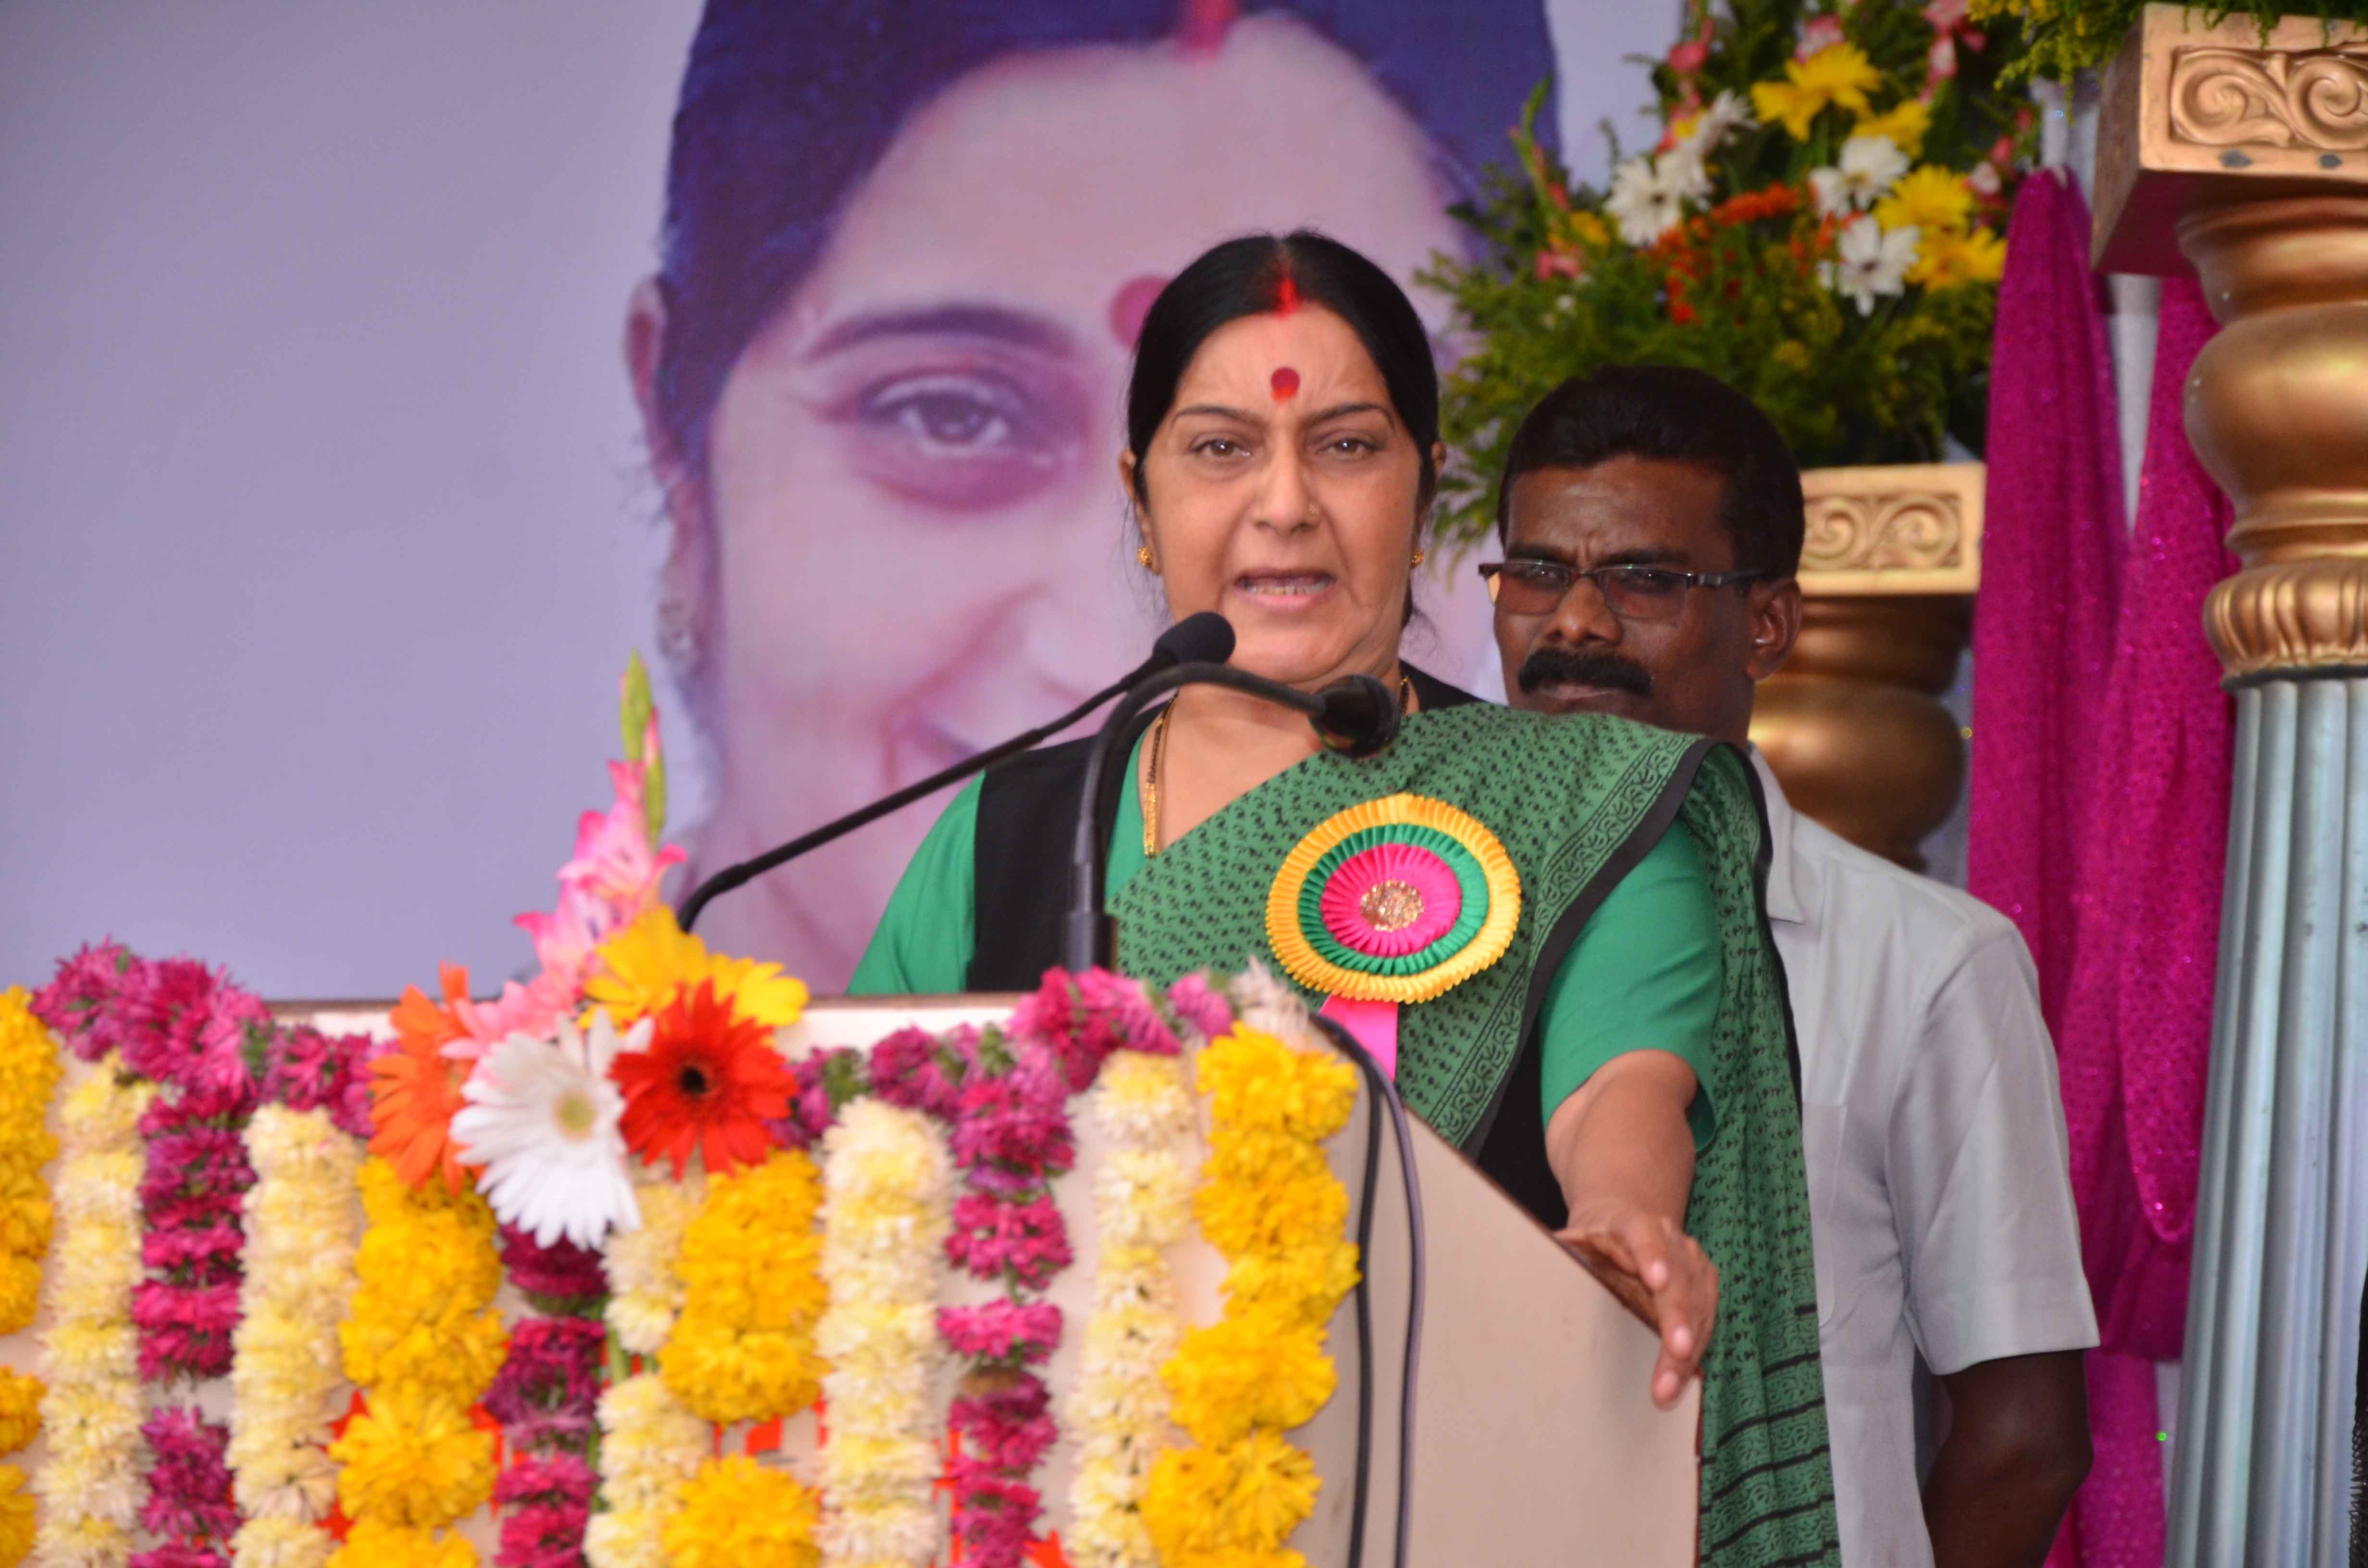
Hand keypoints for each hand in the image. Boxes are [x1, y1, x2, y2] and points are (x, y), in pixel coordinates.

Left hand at [1556, 1203, 1716, 1409]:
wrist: (1622, 1221)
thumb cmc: (1592, 1242)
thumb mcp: (1572, 1241)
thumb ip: (1559, 1257)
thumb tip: (1528, 1278)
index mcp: (1633, 1224)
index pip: (1644, 1235)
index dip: (1651, 1255)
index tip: (1655, 1279)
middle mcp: (1670, 1239)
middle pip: (1678, 1279)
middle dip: (1677, 1320)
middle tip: (1677, 1353)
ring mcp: (1691, 1261)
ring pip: (1697, 1304)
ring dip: (1688, 1348)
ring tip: (1670, 1387)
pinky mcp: (1704, 1282)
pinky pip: (1707, 1319)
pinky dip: (1696, 1349)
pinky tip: (1684, 1376)